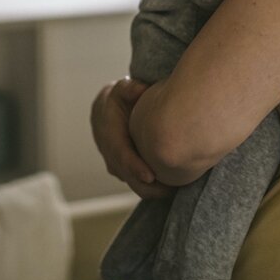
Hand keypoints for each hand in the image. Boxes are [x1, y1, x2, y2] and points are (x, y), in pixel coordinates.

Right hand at [91, 78, 173, 198]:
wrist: (108, 108)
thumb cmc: (122, 97)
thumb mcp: (124, 88)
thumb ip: (131, 88)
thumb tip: (139, 89)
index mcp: (108, 131)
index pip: (119, 153)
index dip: (134, 166)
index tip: (150, 176)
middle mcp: (108, 151)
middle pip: (126, 174)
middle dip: (146, 186)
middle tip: (169, 190)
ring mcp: (114, 162)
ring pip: (130, 181)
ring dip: (149, 190)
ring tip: (172, 191)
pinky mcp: (122, 168)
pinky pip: (134, 181)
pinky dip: (149, 187)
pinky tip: (170, 187)